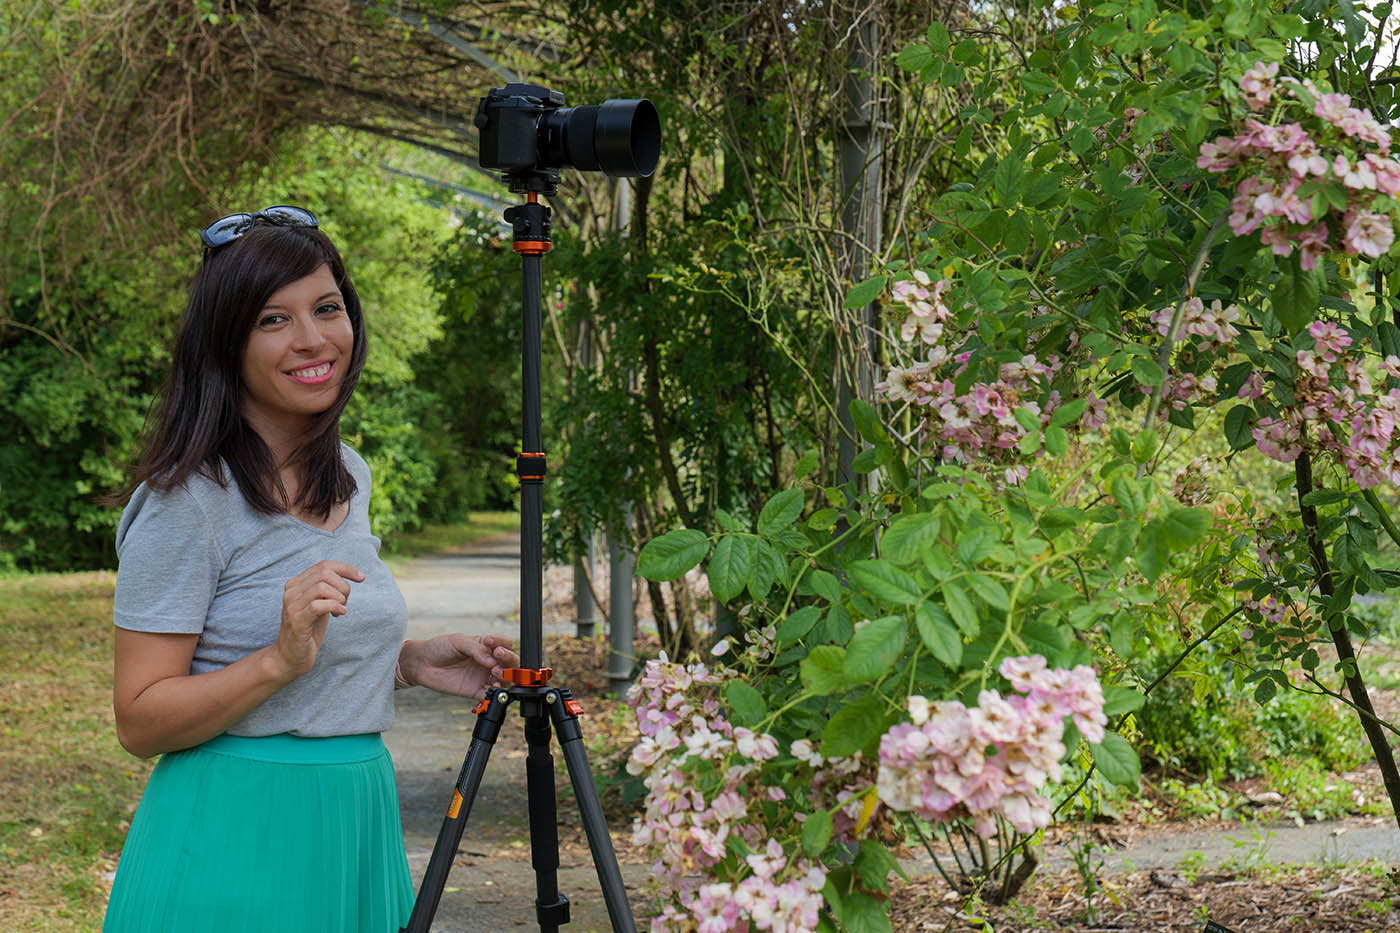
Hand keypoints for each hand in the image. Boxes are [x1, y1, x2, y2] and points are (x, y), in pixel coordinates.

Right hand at [274, 560, 363, 677]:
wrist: (291, 656)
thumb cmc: (309, 628)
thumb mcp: (320, 602)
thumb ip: (328, 588)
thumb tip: (351, 574)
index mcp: (296, 583)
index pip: (324, 565)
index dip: (346, 569)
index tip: (361, 577)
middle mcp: (291, 591)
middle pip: (324, 574)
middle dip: (343, 586)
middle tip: (345, 602)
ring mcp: (292, 606)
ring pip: (322, 587)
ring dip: (339, 598)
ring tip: (340, 610)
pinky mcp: (296, 621)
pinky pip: (318, 606)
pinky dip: (335, 607)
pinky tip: (339, 614)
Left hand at [399, 634, 518, 696]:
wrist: (421, 663)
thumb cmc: (439, 648)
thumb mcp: (458, 642)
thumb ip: (477, 649)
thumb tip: (492, 661)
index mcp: (485, 646)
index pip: (504, 644)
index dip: (504, 644)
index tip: (495, 646)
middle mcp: (487, 661)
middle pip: (509, 662)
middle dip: (509, 660)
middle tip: (499, 658)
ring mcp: (482, 676)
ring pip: (504, 679)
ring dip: (505, 677)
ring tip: (495, 673)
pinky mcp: (475, 690)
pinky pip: (491, 695)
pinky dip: (496, 694)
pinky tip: (492, 689)